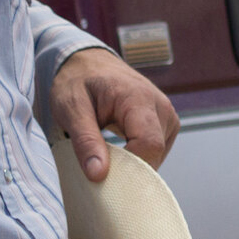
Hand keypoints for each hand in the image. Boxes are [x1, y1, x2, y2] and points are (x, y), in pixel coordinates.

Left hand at [50, 46, 178, 182]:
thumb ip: (85, 141)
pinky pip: (156, 152)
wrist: (87, 63)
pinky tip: (118, 150)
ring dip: (132, 164)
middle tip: (98, 167)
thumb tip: (98, 175)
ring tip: (106, 152)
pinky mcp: (165, 124)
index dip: (129, 168)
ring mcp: (167, 115)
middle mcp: (160, 106)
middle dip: (128, 169)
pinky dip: (137, 158)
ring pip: (157, 156)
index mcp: (138, 98)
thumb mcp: (71, 108)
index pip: (149, 144)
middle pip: (154, 153)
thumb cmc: (78, 81)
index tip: (103, 175)